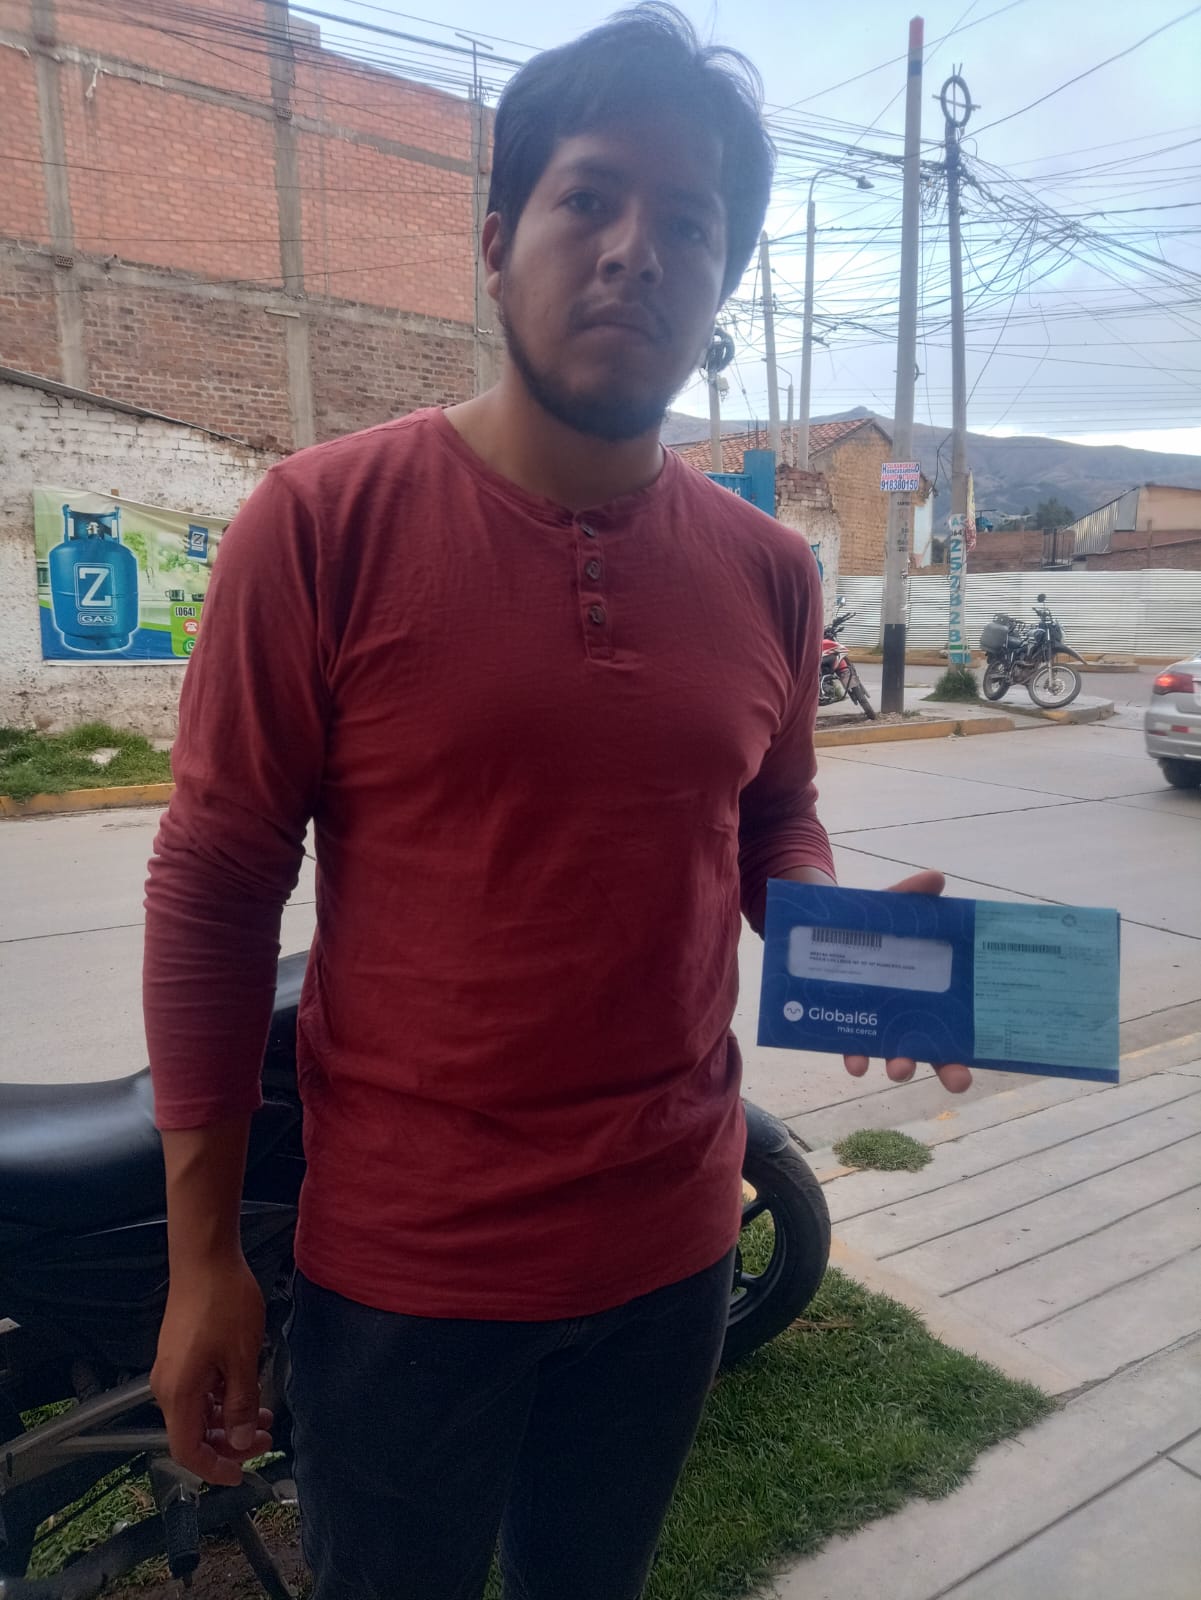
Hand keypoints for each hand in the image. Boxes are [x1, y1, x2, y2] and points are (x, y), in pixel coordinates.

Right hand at [151, 1254, 272, 1485]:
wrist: (204, 1259)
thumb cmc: (224, 1304)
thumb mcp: (243, 1358)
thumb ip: (241, 1405)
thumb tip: (242, 1442)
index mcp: (178, 1394)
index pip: (187, 1451)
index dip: (214, 1469)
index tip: (241, 1475)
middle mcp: (167, 1387)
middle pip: (192, 1433)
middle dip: (228, 1444)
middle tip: (264, 1440)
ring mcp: (171, 1370)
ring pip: (197, 1412)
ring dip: (228, 1420)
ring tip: (264, 1417)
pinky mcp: (179, 1355)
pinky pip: (197, 1391)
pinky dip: (221, 1399)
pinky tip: (246, 1392)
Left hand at [842, 869, 972, 1093]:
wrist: (823, 926)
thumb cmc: (872, 922)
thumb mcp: (893, 907)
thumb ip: (912, 896)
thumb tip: (935, 879)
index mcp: (929, 994)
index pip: (956, 1029)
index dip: (967, 1050)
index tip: (976, 1067)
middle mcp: (906, 1016)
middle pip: (933, 1050)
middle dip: (946, 1068)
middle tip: (958, 1080)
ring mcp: (876, 1023)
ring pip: (892, 1054)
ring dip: (899, 1064)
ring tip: (900, 1068)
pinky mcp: (845, 1023)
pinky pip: (851, 1046)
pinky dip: (855, 1056)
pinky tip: (856, 1062)